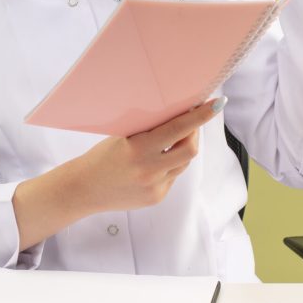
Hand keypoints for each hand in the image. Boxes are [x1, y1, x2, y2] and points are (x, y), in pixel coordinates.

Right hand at [75, 98, 225, 213]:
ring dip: (183, 148)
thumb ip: (149, 129)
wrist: (84, 189)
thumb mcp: (122, 137)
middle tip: (191, 120)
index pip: (178, 129)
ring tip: (172, 140)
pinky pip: (172, 176)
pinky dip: (170, 165)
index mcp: (138, 148)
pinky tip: (156, 161)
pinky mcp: (156, 198)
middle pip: (190, 149)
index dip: (200, 116)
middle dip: (195, 132)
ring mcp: (155, 187)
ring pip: (183, 163)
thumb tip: (177, 115)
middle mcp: (149, 169)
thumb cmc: (101, 157)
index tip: (217, 104)